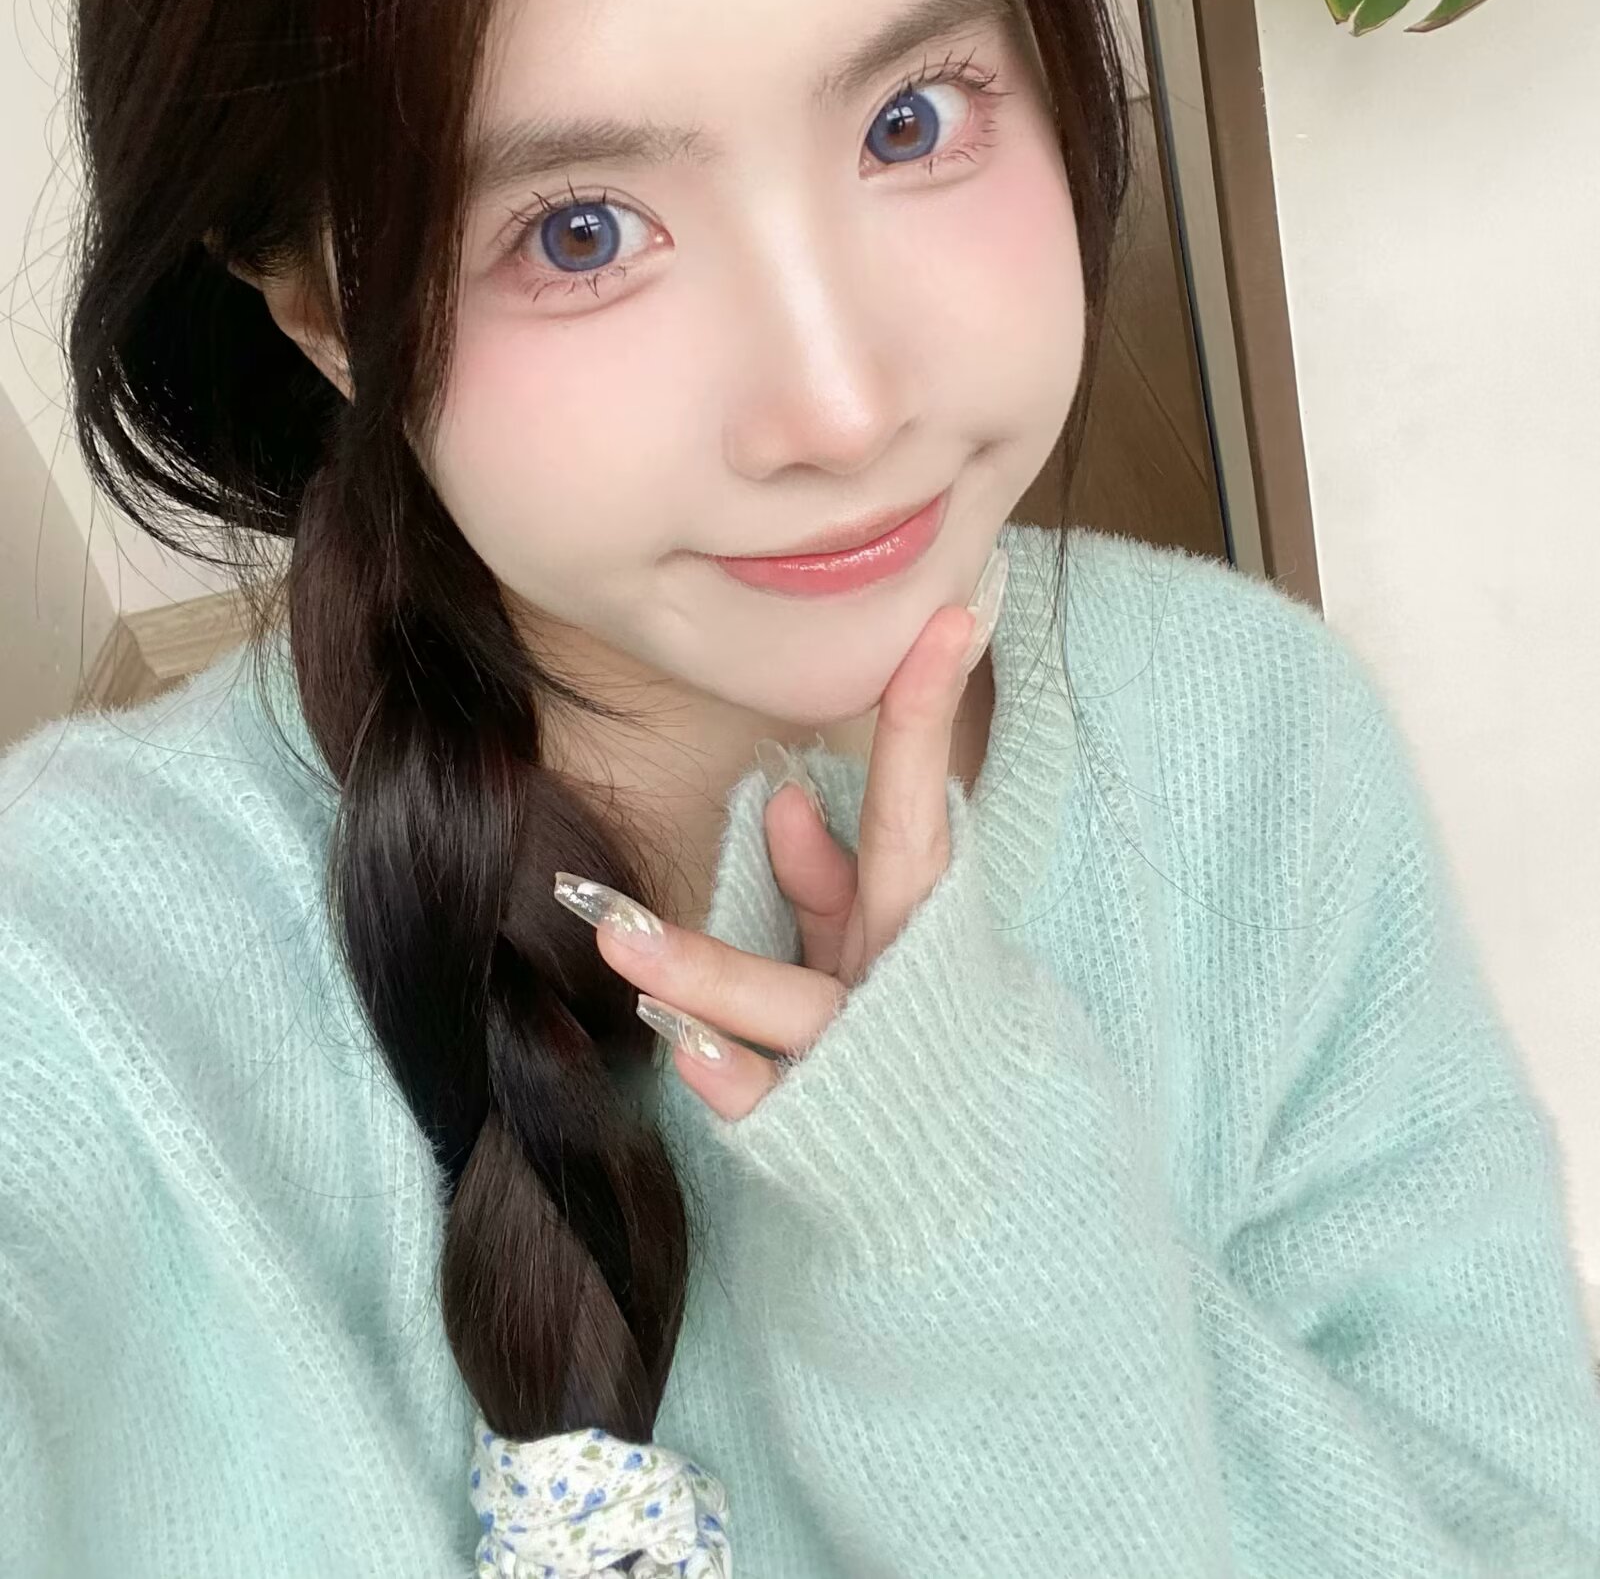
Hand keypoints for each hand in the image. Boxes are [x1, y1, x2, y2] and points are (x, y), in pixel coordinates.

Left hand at [556, 550, 1005, 1122]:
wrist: (973, 1180)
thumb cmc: (912, 1032)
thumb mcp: (873, 946)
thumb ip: (828, 878)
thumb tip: (782, 801)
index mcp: (921, 915)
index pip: (919, 798)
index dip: (929, 707)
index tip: (952, 615)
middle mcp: (903, 973)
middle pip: (875, 898)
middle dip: (841, 801)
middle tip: (777, 763)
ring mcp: (869, 1051)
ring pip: (798, 1007)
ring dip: (711, 974)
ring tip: (625, 945)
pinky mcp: (829, 1126)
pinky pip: (773, 1104)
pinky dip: (730, 1078)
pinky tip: (678, 1049)